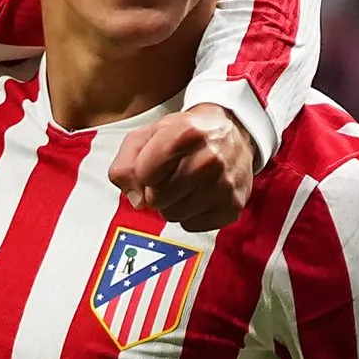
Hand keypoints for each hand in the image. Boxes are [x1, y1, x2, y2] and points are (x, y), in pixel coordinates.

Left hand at [108, 105, 254, 231]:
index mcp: (186, 133)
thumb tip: (136, 200)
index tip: (153, 165)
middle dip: (155, 190)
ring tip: (184, 185)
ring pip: (172, 215)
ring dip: (171, 204)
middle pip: (156, 198)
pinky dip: (189, 214)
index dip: (142, 173)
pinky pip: (191, 225)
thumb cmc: (184, 136)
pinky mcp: (232, 207)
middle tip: (168, 177)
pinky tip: (198, 195)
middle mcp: (209, 159)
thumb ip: (125, 165)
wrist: (232, 136)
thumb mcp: (147, 135)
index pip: (143, 174)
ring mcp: (224, 185)